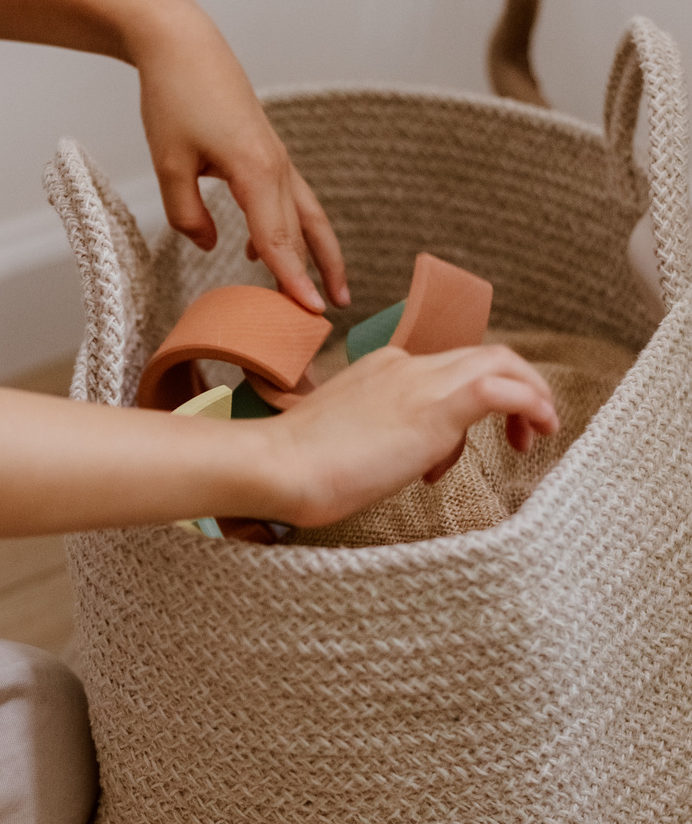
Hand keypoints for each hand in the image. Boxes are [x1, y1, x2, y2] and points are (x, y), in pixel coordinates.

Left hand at [132, 0, 349, 312]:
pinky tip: (256, 252)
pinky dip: (286, 228)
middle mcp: (276, 165)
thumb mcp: (168, 163)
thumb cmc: (173, 97)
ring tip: (328, 291)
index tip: (310, 314)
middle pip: (302, 232)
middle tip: (326, 319)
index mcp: (256, 170)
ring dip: (317, 253)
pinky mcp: (265, 150)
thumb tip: (211, 246)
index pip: (278, 239)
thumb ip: (187, 215)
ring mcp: (275, 156)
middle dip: (316, 275)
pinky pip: (287, 198)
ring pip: (306, 214)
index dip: (293, 280)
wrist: (182, 44)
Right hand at [250, 344, 558, 528]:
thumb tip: (399, 462)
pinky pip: (503, 389)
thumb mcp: (345, 441)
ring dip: (533, 392)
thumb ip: (377, 439)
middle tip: (525, 435)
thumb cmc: (299, 467)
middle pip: (482, 355)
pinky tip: (543, 427)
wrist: (280, 465)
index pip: (444, 371)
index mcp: (383, 368)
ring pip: (501, 361)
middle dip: (516, 387)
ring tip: (543, 431)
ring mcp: (422, 381)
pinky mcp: (437, 406)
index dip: (466, 404)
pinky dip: (532, 402)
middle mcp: (406, 365)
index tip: (452, 456)